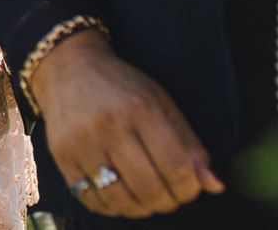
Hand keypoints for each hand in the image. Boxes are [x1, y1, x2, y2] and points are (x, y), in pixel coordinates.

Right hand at [30, 30, 223, 217]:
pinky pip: (91, 199)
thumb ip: (189, 144)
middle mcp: (109, 125)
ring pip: (120, 200)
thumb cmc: (122, 87)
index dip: (190, 188)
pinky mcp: (62, 156)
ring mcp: (82, 142)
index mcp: (141, 108)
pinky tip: (120, 195)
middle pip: (149, 188)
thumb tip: (215, 186)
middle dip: (168, 202)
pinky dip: (112, 207)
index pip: (176, 167)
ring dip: (141, 209)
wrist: (68, 68)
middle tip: (170, 197)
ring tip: (147, 199)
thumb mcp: (161, 102)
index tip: (190, 188)